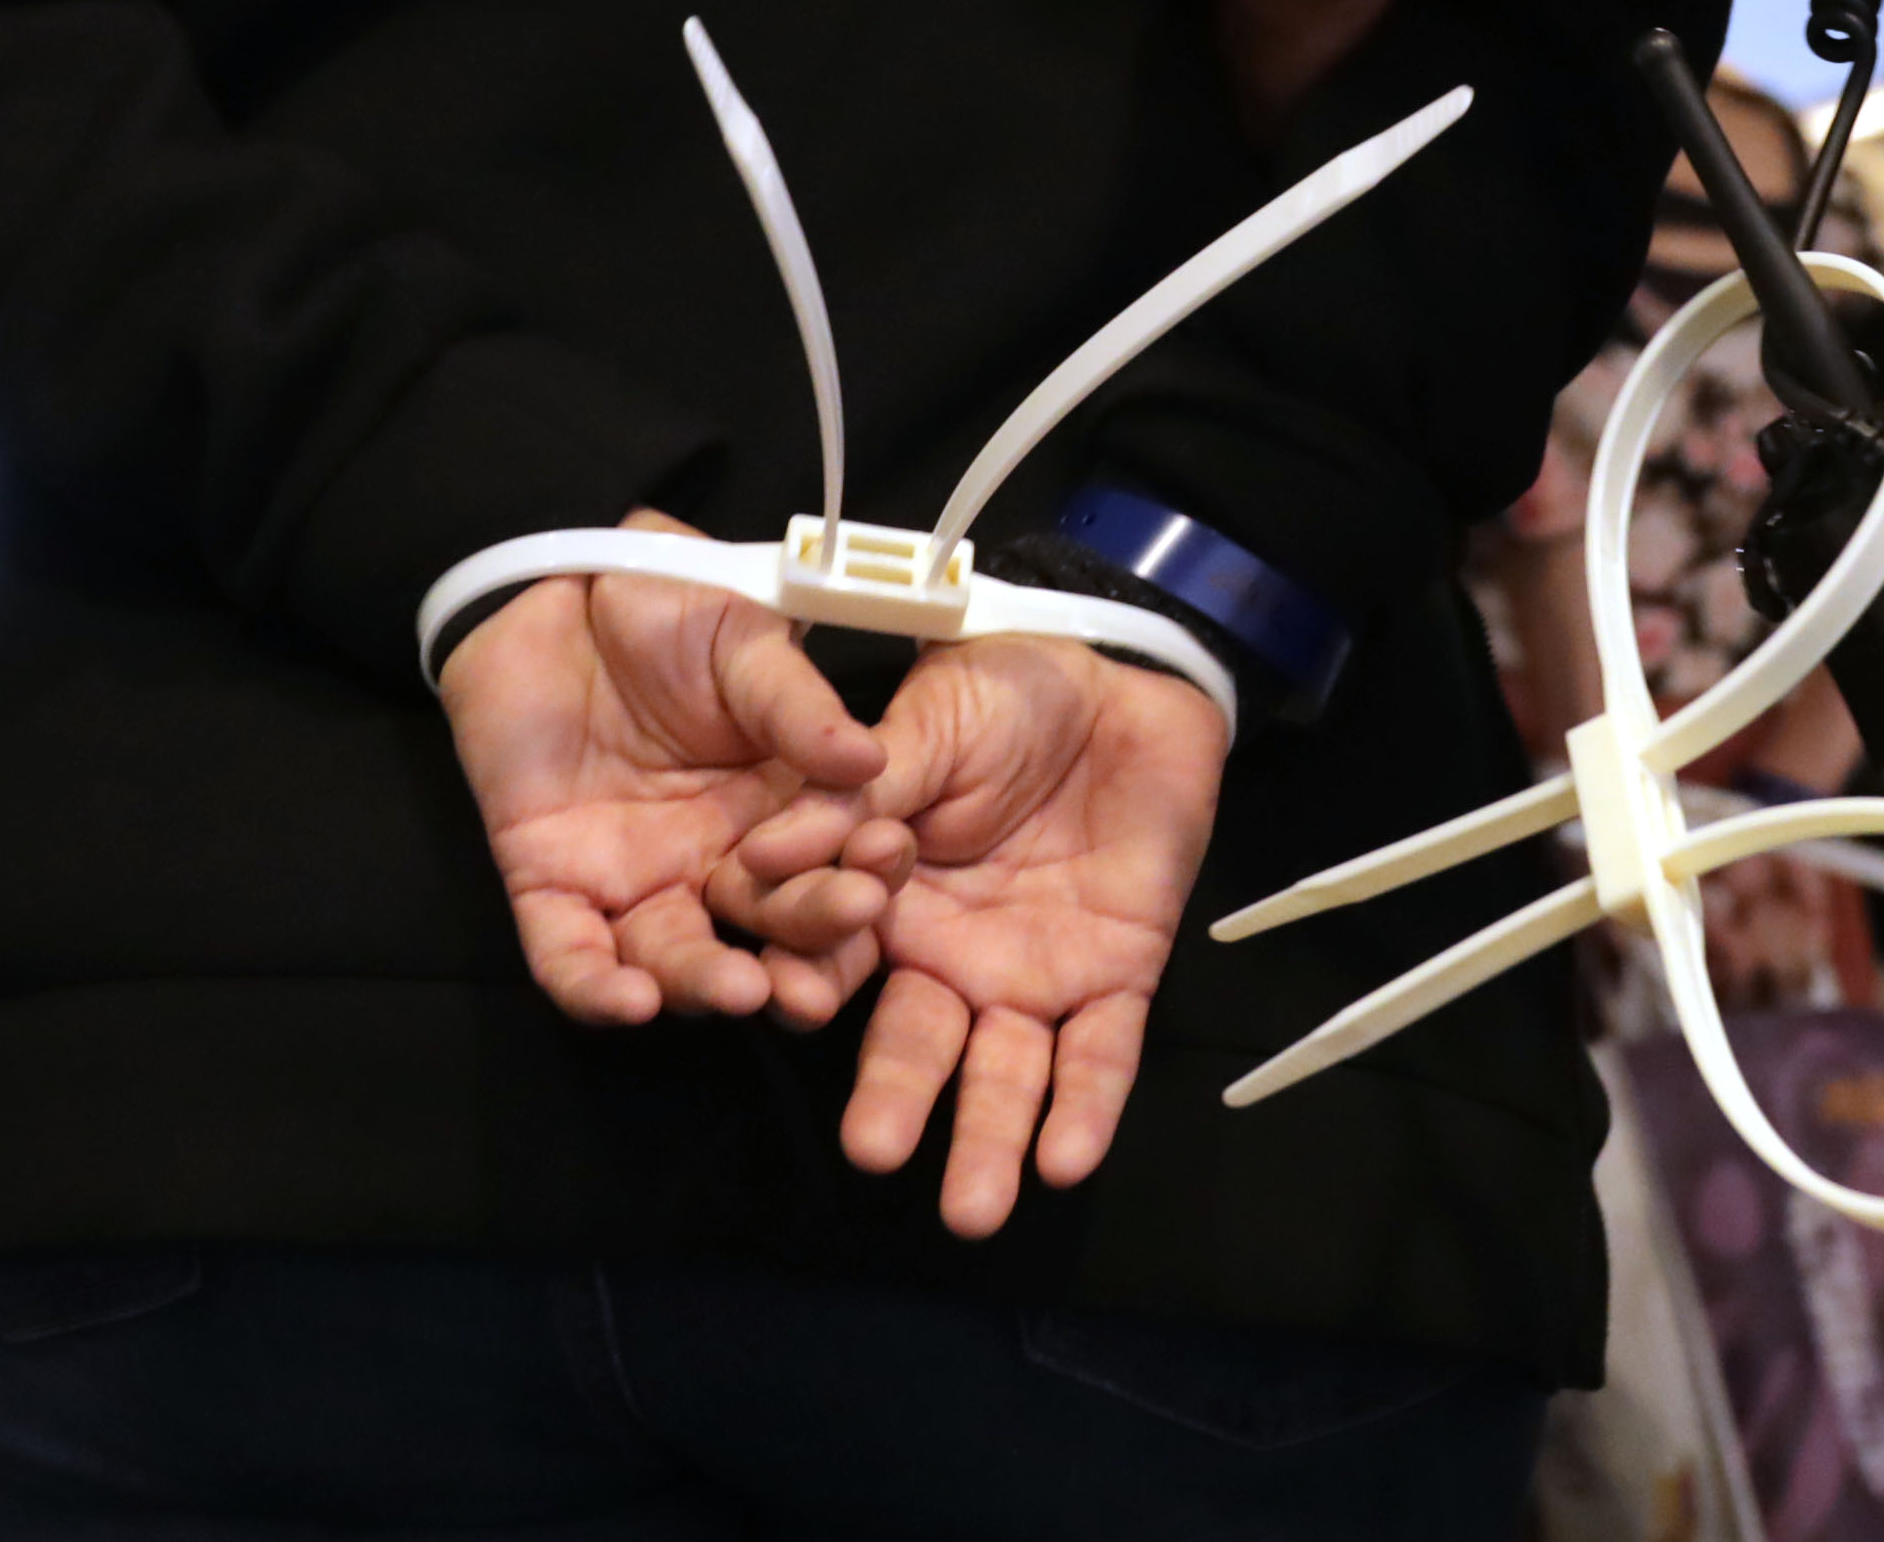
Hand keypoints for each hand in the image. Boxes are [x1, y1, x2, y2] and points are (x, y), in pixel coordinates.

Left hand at [441, 511, 887, 1024]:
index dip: (856, 884)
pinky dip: (597, 989)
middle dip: (797, 948)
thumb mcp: (746, 644)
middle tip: (817, 966)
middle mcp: (717, 858)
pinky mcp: (553, 885)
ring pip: (675, 958)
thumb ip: (797, 706)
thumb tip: (870, 762)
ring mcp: (637, 878)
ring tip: (741, 990)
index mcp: (781, 805)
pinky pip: (570, 956)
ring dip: (707, 985)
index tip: (875, 890)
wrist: (552, 588)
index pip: (831, 862)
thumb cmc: (665, 606)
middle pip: (767, 923)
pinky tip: (632, 1003)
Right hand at [720, 636, 1225, 1234]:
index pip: (832, 965)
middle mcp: (948, 958)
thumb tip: (760, 850)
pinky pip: (1101, 1053)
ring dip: (988, 1140)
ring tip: (974, 1209)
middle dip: (894, 1103)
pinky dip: (1086, 1105)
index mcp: (883, 904)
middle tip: (871, 1154)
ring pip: (1004, 1072)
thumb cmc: (1004, 694)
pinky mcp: (1115, 975)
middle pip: (914, 1046)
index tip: (780, 1001)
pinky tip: (1064, 1160)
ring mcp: (1030, 973)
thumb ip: (852, 795)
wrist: (1122, 675)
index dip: (808, 984)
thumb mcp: (921, 732)